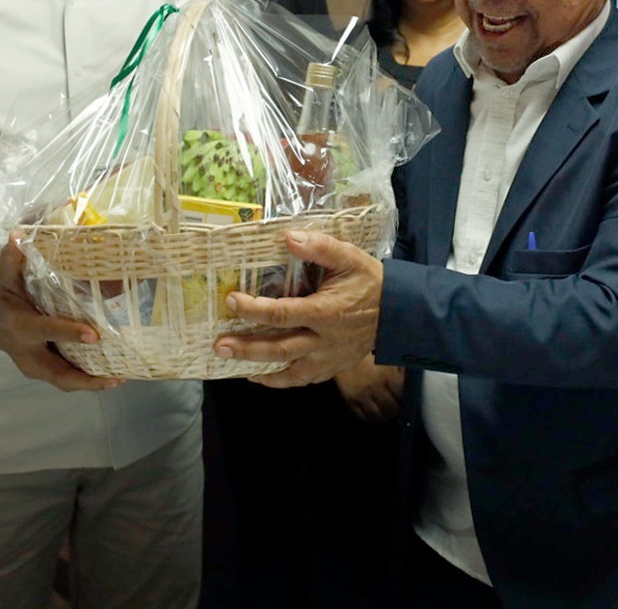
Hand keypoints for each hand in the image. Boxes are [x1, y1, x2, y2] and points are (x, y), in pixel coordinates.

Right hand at [0, 232, 121, 391]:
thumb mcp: (2, 276)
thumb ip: (12, 257)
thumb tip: (19, 234)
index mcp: (21, 325)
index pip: (47, 330)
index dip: (69, 333)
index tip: (94, 335)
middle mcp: (28, 350)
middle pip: (57, 372)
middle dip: (85, 378)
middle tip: (115, 377)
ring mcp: (34, 365)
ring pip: (63, 380)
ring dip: (91, 383)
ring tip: (120, 379)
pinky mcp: (42, 369)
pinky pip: (65, 378)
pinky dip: (87, 380)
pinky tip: (112, 376)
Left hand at [215, 230, 382, 387]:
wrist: (399, 312)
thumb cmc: (370, 281)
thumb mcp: (349, 257)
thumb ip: (320, 247)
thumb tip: (289, 237)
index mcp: (325, 312)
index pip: (282, 314)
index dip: (254, 309)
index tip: (232, 300)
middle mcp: (323, 340)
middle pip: (279, 348)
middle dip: (246, 347)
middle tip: (218, 345)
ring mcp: (327, 358)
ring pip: (287, 370)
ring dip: (257, 368)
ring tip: (229, 363)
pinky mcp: (330, 368)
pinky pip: (300, 379)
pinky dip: (278, 380)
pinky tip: (259, 374)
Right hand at [334, 355, 404, 423]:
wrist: (341, 349)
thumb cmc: (366, 349)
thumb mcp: (386, 354)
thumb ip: (398, 367)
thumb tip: (408, 379)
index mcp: (387, 374)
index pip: (402, 395)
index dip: (406, 399)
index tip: (406, 399)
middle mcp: (375, 387)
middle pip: (391, 409)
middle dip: (396, 410)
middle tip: (397, 408)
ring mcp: (362, 395)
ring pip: (377, 416)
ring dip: (384, 417)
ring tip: (386, 413)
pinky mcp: (350, 399)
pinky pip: (362, 416)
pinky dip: (370, 419)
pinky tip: (374, 415)